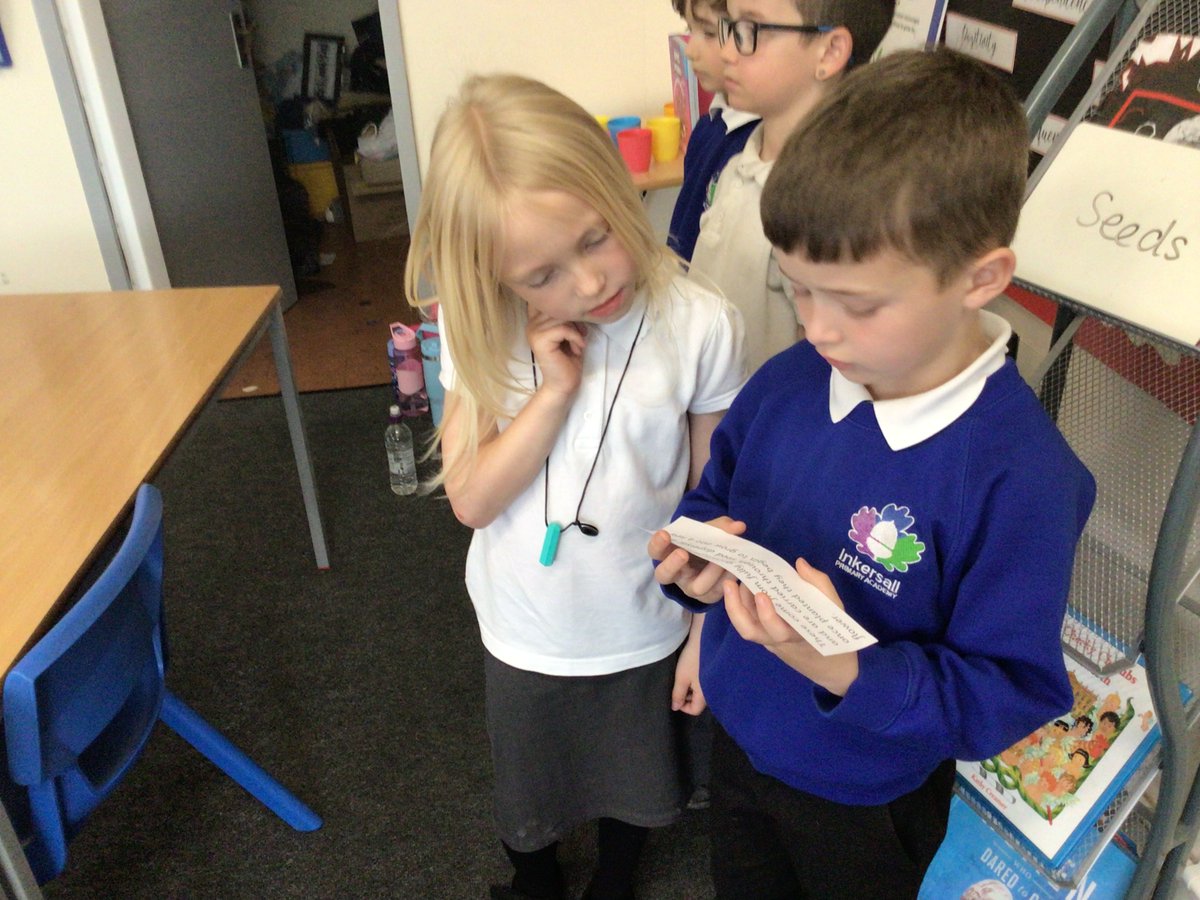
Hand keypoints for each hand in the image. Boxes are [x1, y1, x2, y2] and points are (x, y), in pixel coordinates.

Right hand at [526, 308, 585, 398]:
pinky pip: (563, 328)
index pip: (549, 300)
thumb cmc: (569, 358)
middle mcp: (531, 323)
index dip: (566, 307)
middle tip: (580, 336)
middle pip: (559, 307)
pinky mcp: (539, 340)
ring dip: (576, 331)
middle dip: (575, 320)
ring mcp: (533, 331)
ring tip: (578, 344)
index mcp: (536, 320)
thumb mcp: (569, 331)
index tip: (576, 322)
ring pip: (562, 318)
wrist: (564, 383)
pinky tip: (577, 348)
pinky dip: (575, 337)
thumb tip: (576, 301)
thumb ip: (566, 316)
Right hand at [649, 516, 745, 603]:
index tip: (664, 534)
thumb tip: (738, 526)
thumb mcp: (709, 530)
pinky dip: (725, 580)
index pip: (655, 550)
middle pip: (664, 574)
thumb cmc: (704, 542)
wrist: (716, 559)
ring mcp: (689, 587)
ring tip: (721, 561)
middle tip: (683, 553)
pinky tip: (734, 571)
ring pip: (695, 588)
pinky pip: (714, 593)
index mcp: (667, 553)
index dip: (657, 543)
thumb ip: (721, 526)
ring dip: (710, 573)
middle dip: (672, 564)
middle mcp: (674, 574)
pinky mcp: (706, 597)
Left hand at [672, 614, 706, 714]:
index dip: (682, 706)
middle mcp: (711, 690)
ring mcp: (713, 681)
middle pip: (698, 701)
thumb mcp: (681, 678)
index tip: (675, 696)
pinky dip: (695, 680)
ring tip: (682, 677)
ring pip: (700, 691)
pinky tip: (689, 671)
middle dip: (686, 696)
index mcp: (705, 695)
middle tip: (677, 686)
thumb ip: (678, 694)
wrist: (705, 638)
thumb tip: (675, 708)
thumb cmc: (692, 660)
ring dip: (690, 688)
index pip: (694, 710)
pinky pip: (703, 682)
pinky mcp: (712, 671)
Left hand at [724, 557, 858, 695]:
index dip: (767, 615)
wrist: (829, 665)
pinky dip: (743, 604)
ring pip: (745, 626)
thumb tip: (799, 564)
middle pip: (749, 632)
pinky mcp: (764, 635)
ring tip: (736, 579)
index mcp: (797, 636)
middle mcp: (777, 640)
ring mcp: (768, 639)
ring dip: (736, 603)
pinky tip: (744, 587)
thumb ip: (819, 583)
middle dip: (735, 608)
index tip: (762, 594)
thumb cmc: (832, 631)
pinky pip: (749, 621)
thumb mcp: (834, 607)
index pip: (777, 631)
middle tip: (731, 583)